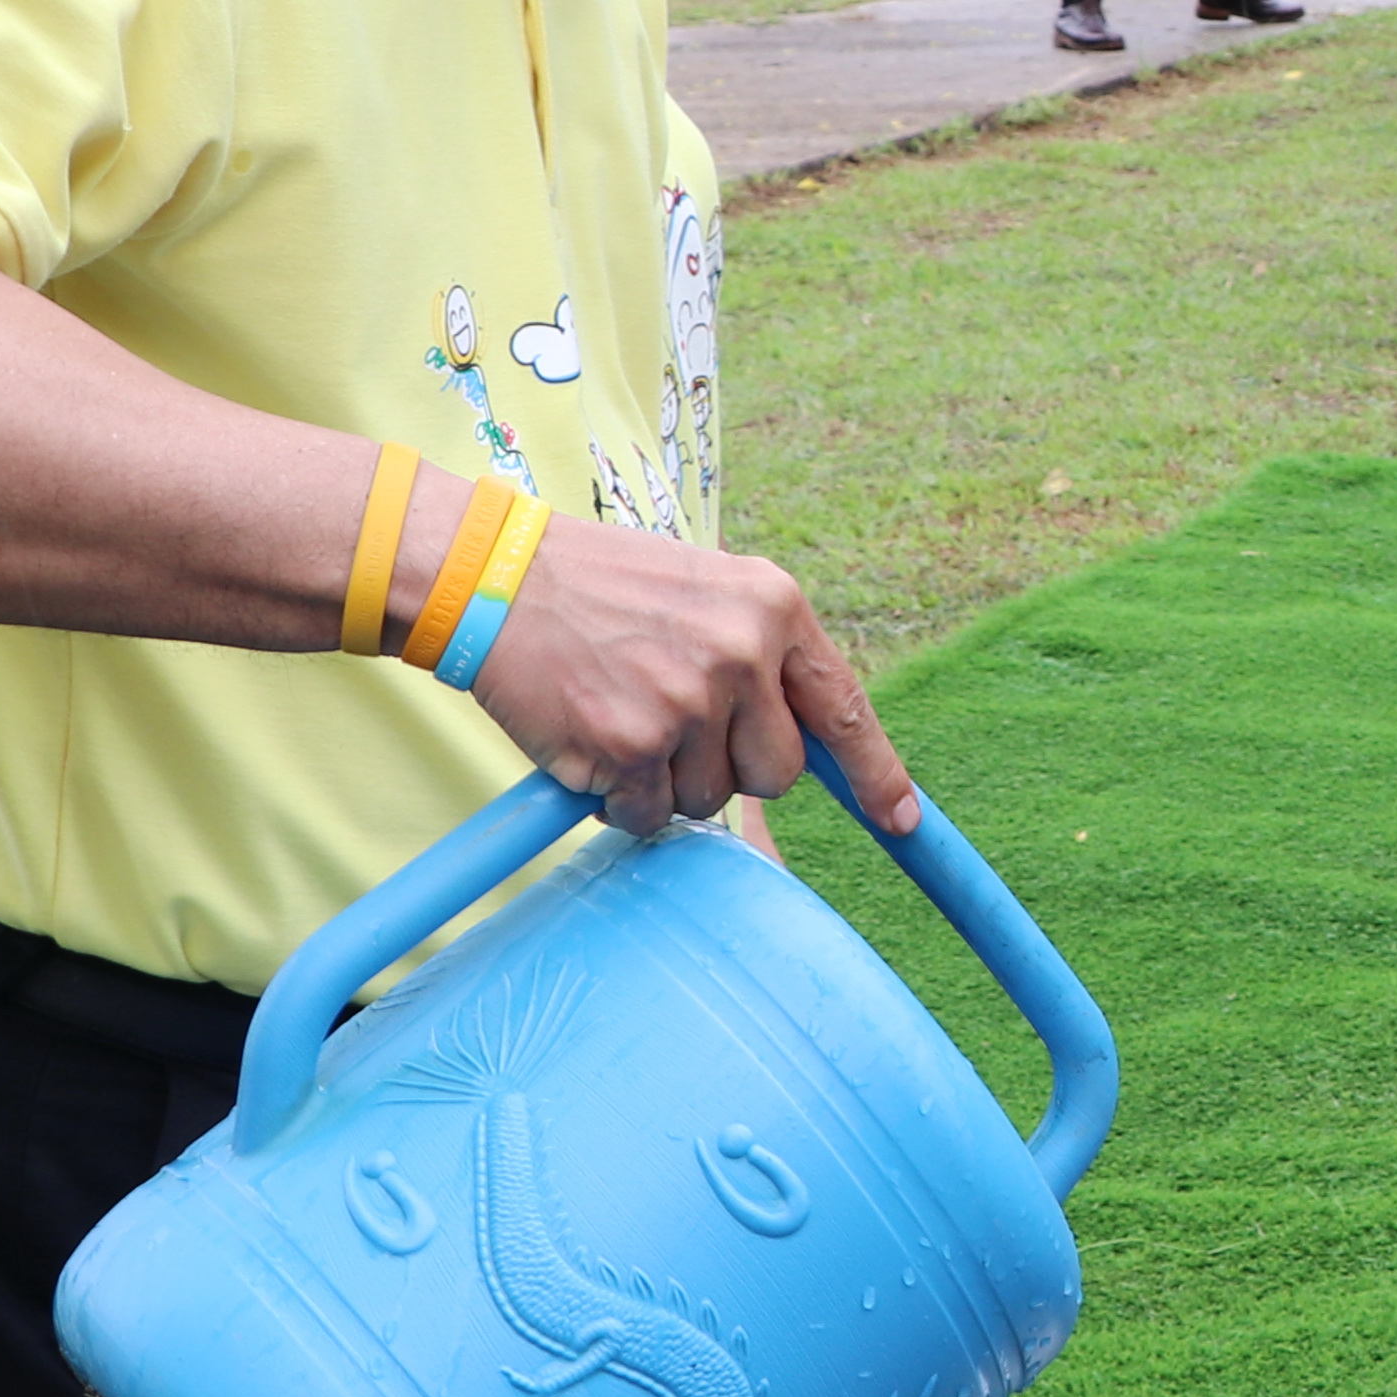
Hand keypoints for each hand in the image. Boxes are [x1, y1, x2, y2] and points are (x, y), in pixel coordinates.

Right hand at [466, 514, 917, 839]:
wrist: (497, 577)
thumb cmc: (602, 588)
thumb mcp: (707, 591)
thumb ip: (761, 655)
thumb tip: (806, 743)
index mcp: (773, 607)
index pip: (843, 706)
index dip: (874, 771)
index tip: (899, 819)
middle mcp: (742, 652)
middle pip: (775, 773)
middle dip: (730, 768)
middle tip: (671, 724)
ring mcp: (689, 701)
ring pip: (708, 798)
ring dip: (665, 781)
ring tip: (621, 715)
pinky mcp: (632, 745)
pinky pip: (647, 815)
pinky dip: (619, 800)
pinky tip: (591, 743)